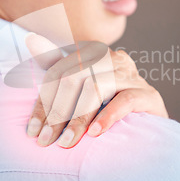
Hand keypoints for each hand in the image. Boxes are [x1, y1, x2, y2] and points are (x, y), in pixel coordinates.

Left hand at [25, 33, 167, 148]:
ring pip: (95, 88)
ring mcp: (132, 76)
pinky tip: (95, 133)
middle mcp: (112, 60)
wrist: (149, 127)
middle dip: (57, 113)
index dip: (43, 102)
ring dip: (77, 119)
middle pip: (73, 79)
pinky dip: (107, 116)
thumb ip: (56, 64)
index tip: (32, 131)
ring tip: (67, 143)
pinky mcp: (148, 95)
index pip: (58, 73)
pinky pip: (125, 100)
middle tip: (46, 141)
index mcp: (93, 54)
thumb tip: (30, 37)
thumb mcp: (80, 86)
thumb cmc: (108, 107)